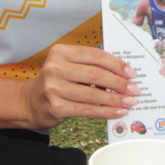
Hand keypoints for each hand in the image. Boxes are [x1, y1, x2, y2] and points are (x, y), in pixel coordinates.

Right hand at [22, 44, 138, 128]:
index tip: (132, 73)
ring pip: (93, 94)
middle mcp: (56, 68)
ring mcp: (54, 88)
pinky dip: (105, 111)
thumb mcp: (68, 66)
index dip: (116, 64)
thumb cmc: (57, 81)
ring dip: (115, 99)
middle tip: (135, 89)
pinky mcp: (56, 107)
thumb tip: (123, 74)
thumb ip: (90, 65)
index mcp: (61, 52)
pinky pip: (87, 110)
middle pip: (96, 75)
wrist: (30, 102)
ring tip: (130, 102)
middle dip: (119, 83)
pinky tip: (118, 112)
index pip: (95, 55)